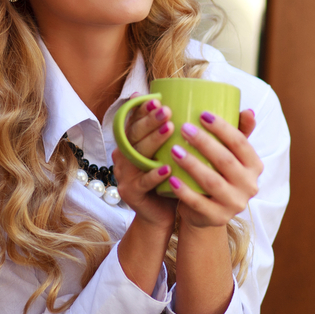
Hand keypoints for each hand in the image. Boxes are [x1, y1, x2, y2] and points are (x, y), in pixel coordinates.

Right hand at [112, 97, 176, 229]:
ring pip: (137, 155)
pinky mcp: (131, 193)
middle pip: (134, 135)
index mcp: (130, 144)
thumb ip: (171, 133)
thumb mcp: (168, 153)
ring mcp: (124, 175)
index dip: (142, 109)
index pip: (133, 122)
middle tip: (166, 109)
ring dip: (153, 141)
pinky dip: (154, 175)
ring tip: (169, 128)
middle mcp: (123, 157)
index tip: (157, 99)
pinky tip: (168, 168)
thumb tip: (191, 104)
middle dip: (150, 120)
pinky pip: (142, 183)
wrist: (159, 214)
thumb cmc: (168, 178)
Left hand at [166, 110, 260, 228]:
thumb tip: (248, 111)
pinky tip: (171, 178)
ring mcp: (234, 204)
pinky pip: (199, 203)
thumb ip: (239, 133)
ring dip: (192, 164)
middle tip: (183, 128)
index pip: (240, 143)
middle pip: (225, 161)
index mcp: (254, 166)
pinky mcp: (217, 218)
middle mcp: (249, 186)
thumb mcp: (230, 155)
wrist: (207, 212)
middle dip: (204, 142)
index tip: (202, 114)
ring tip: (174, 150)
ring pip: (212, 182)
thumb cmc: (217, 174)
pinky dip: (185, 191)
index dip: (222, 128)